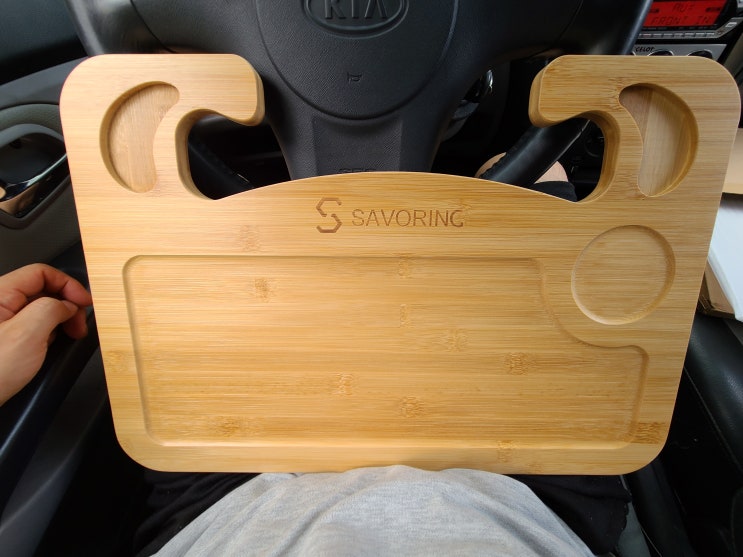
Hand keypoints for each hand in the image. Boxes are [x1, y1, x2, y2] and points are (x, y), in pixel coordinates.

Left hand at [0, 264, 92, 405]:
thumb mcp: (28, 334)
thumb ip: (52, 309)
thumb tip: (68, 304)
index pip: (41, 273)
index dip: (67, 285)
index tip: (84, 302)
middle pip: (42, 291)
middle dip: (66, 306)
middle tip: (78, 326)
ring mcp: (0, 324)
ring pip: (38, 310)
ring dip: (58, 322)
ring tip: (67, 339)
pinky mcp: (3, 341)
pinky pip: (30, 328)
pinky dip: (46, 335)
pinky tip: (49, 349)